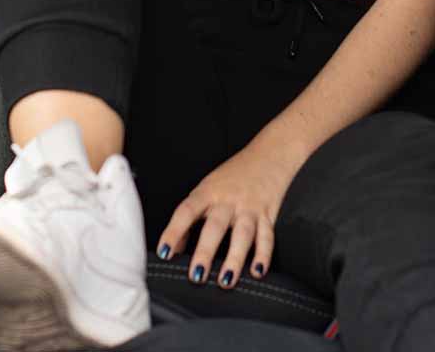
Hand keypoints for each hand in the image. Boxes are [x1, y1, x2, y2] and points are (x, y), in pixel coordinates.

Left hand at [155, 141, 297, 289]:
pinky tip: (257, 271)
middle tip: (197, 275)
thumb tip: (174, 247)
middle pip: (215, 226)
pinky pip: (267, 237)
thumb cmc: (235, 174)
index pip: (186, 211)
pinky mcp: (268, 214)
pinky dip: (263, 255)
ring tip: (226, 280)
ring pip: (242, 234)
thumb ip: (192, 216)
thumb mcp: (208, 188)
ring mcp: (249, 207)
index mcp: (208, 192)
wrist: (270, 153)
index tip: (164, 251)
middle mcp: (228, 200)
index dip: (174, 231)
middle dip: (205, 252)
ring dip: (234, 259)